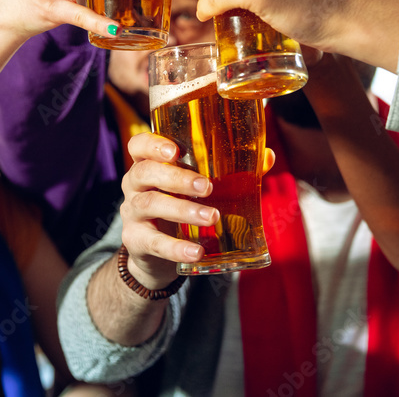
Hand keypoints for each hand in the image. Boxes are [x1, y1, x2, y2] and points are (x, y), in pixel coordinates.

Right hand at [119, 133, 216, 289]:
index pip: (139, 145)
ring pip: (150, 204)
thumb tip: (267, 155)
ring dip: (182, 209)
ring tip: (212, 217)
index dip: (153, 144)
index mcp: (149, 164)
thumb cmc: (180, 206)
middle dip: (177, 178)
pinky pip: (153, 242)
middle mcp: (135, 185)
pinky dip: (176, 247)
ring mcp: (131, 213)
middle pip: (145, 172)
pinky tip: (197, 251)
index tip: (175, 150)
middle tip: (207, 187)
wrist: (156, 254)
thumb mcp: (198, 188)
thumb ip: (230, 171)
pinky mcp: (135, 241)